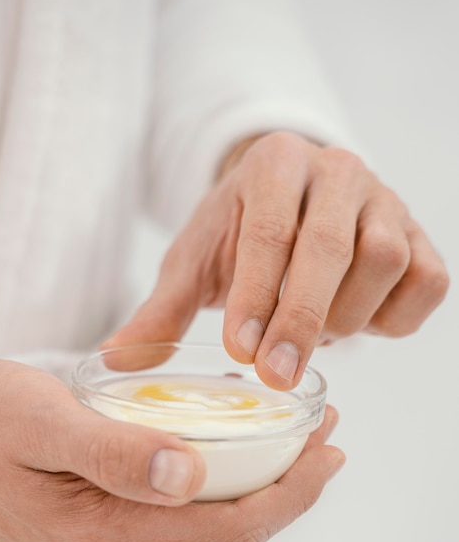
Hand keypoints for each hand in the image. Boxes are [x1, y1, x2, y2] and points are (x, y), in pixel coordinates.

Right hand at [0, 360, 341, 541]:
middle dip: (286, 489)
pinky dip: (218, 492)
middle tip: (323, 435)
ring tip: (290, 441)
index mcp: (102, 540)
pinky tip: (229, 455)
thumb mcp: (43, 422)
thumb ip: (114, 453)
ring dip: (256, 489)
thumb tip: (189, 475)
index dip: (290, 493)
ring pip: (209, 533)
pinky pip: (181, 525)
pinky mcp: (103, 539)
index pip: (228, 531)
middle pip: (229, 537)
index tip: (328, 450)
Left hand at [105, 131, 448, 388]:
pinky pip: (427, 282)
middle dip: (301, 319)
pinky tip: (356, 324)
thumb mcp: (194, 260)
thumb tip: (114, 359)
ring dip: (345, 317)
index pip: (270, 233)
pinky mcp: (420, 233)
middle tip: (274, 376)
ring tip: (307, 336)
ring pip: (384, 263)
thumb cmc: (237, 232)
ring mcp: (386, 200)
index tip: (240, 352)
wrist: (288, 199)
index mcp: (275, 165)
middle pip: (332, 248)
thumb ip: (160, 308)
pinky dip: (395, 317)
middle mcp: (337, 171)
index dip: (257, 295)